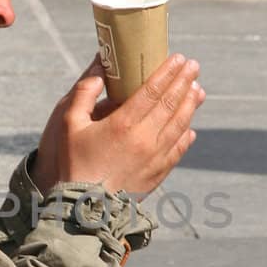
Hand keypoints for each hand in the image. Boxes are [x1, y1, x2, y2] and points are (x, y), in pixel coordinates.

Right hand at [31, 53, 204, 198]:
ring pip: (179, 126)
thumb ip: (83, 94)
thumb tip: (100, 72)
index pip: (153, 90)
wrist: (84, 208)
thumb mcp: (68, 125)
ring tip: (198, 90)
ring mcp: (154, 158)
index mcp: (122, 124)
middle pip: (171, 104)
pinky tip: (190, 128)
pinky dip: (185, 136)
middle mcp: (144, 139)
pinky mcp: (157, 175)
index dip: (167, 72)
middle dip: (184, 82)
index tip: (179, 58)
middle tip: (194, 66)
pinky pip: (177, 151)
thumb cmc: (72, 163)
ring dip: (190, 105)